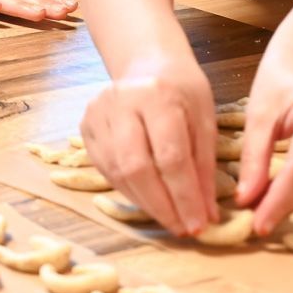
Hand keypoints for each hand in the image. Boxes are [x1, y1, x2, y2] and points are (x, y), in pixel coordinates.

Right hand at [79, 49, 223, 235]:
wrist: (147, 63)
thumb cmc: (182, 91)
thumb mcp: (204, 119)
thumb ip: (205, 165)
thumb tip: (207, 214)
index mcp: (157, 94)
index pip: (170, 156)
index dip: (185, 196)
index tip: (200, 224)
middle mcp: (120, 101)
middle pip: (137, 167)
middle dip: (162, 206)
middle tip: (183, 229)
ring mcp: (97, 114)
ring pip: (118, 172)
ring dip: (146, 203)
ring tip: (170, 219)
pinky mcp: (85, 127)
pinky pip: (106, 170)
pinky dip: (130, 192)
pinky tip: (150, 201)